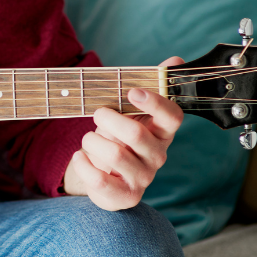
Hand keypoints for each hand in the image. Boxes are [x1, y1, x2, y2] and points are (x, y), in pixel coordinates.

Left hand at [62, 56, 185, 210]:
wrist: (106, 175)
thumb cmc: (120, 138)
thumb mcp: (132, 112)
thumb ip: (151, 86)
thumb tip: (176, 61)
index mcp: (162, 132)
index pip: (173, 117)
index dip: (155, 102)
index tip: (131, 91)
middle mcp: (158, 156)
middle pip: (136, 134)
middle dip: (108, 119)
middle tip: (98, 114)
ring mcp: (143, 178)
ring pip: (115, 154)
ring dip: (92, 141)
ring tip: (89, 139)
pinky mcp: (125, 196)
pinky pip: (99, 179)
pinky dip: (83, 163)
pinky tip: (81, 157)